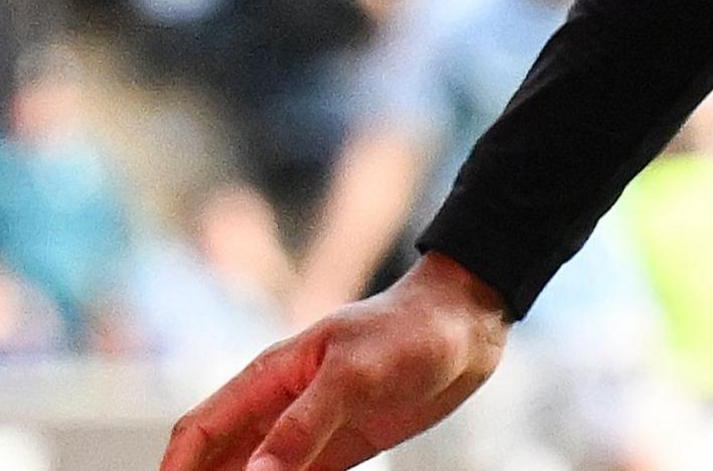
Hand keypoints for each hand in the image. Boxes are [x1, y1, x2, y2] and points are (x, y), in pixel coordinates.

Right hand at [164, 251, 509, 470]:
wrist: (469, 324)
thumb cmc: (410, 330)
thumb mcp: (353, 374)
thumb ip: (303, 425)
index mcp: (270, 377)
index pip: (202, 430)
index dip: (177, 469)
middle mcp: (282, 405)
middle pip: (221, 459)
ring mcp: (311, 427)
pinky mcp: (343, 446)